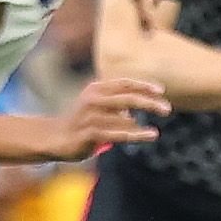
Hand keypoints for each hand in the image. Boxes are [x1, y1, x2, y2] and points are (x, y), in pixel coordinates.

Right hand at [49, 76, 170, 158]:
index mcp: (96, 88)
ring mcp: (90, 116)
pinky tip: (150, 135)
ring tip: (158, 128)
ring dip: (142, 122)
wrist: (54, 138)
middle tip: (166, 108)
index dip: (143, 86)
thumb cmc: (81, 122)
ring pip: (124, 116)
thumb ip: (116, 105)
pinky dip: (136, 134)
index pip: (124, 83)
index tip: (160, 91)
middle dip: (149, 101)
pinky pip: (118, 134)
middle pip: (127, 97)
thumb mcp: (97, 106)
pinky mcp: (90, 133)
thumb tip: (135, 111)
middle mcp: (93, 99)